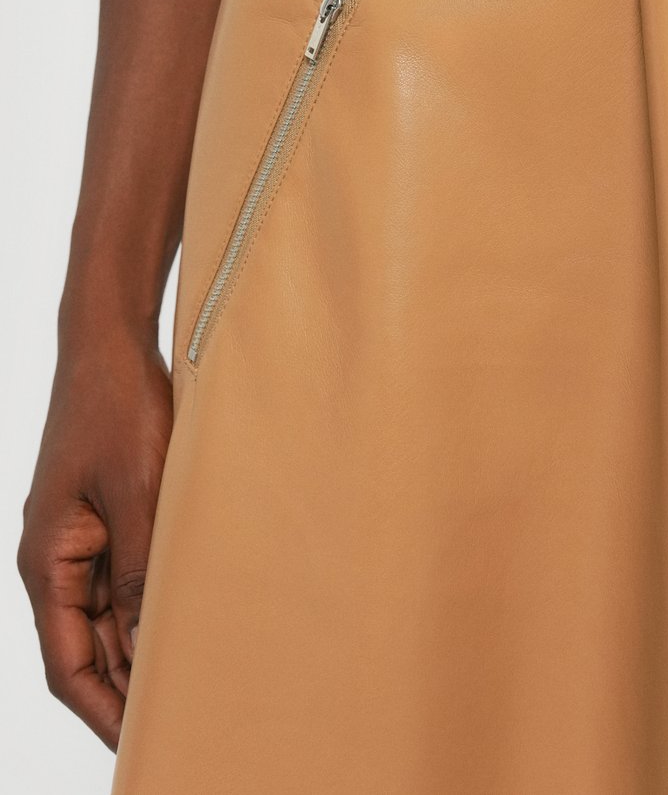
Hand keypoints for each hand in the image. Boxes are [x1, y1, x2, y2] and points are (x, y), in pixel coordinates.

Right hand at [16, 329, 172, 750]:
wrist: (112, 345)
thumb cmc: (117, 410)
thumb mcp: (137, 496)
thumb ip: (141, 572)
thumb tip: (150, 646)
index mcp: (47, 562)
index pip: (68, 665)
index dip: (103, 712)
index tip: (141, 747)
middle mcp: (60, 558)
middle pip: (91, 646)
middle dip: (130, 688)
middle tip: (184, 719)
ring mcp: (84, 536)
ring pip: (113, 615)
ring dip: (145, 648)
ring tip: (196, 682)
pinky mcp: (110, 514)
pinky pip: (129, 576)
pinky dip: (154, 604)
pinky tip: (192, 617)